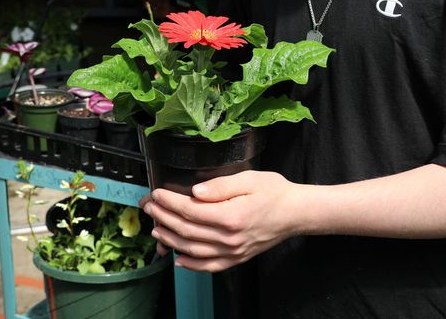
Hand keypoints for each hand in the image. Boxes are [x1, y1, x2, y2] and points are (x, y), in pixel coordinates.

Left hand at [139, 170, 300, 271]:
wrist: (295, 213)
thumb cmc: (274, 192)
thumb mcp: (249, 179)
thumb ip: (220, 186)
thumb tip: (194, 192)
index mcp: (231, 216)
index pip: (190, 210)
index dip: (169, 202)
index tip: (156, 194)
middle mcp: (230, 238)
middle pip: (187, 230)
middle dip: (163, 217)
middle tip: (149, 207)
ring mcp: (233, 251)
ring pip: (193, 250)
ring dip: (171, 240)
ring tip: (156, 229)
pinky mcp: (237, 258)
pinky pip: (209, 266)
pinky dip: (191, 264)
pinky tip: (178, 258)